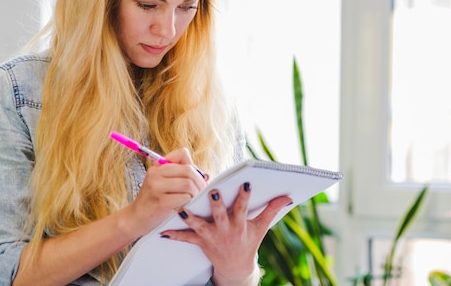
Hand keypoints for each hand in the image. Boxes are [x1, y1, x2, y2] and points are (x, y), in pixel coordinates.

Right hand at [126, 148, 206, 237]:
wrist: (135, 219)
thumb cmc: (154, 201)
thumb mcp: (163, 183)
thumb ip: (181, 176)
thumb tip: (205, 176)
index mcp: (158, 167)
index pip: (183, 154)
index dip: (193, 166)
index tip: (195, 179)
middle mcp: (155, 174)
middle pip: (189, 170)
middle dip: (199, 182)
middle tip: (201, 192)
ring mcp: (156, 188)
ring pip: (188, 184)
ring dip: (196, 194)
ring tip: (194, 200)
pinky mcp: (160, 203)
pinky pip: (184, 198)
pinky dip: (189, 203)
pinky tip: (186, 207)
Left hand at [160, 182, 292, 285]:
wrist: (235, 268)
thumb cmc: (248, 242)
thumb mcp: (261, 227)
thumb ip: (272, 210)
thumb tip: (288, 196)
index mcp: (241, 224)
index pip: (244, 208)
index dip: (245, 197)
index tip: (246, 183)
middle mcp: (226, 230)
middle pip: (220, 215)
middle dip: (217, 204)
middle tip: (213, 191)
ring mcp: (212, 237)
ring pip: (200, 226)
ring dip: (190, 218)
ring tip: (181, 209)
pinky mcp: (201, 243)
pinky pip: (186, 239)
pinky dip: (174, 235)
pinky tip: (162, 231)